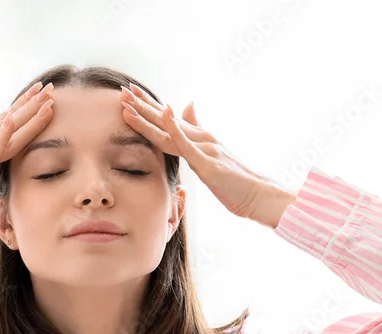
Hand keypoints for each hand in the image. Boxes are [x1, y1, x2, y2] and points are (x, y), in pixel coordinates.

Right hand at [0, 81, 55, 250]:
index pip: (1, 120)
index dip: (22, 105)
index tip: (40, 90)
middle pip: (6, 120)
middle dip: (30, 103)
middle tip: (50, 86)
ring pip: (4, 132)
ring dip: (26, 115)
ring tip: (46, 100)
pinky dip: (1, 137)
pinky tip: (12, 122)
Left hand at [119, 84, 280, 221]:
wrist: (259, 195)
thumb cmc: (235, 181)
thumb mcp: (213, 157)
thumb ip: (199, 135)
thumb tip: (189, 109)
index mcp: (200, 139)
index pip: (169, 120)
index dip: (149, 107)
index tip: (130, 94)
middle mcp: (202, 138)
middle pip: (166, 119)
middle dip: (143, 106)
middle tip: (122, 90)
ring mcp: (205, 149)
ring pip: (171, 129)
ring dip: (148, 115)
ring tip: (129, 102)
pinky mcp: (209, 164)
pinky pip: (188, 145)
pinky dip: (175, 129)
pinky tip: (165, 114)